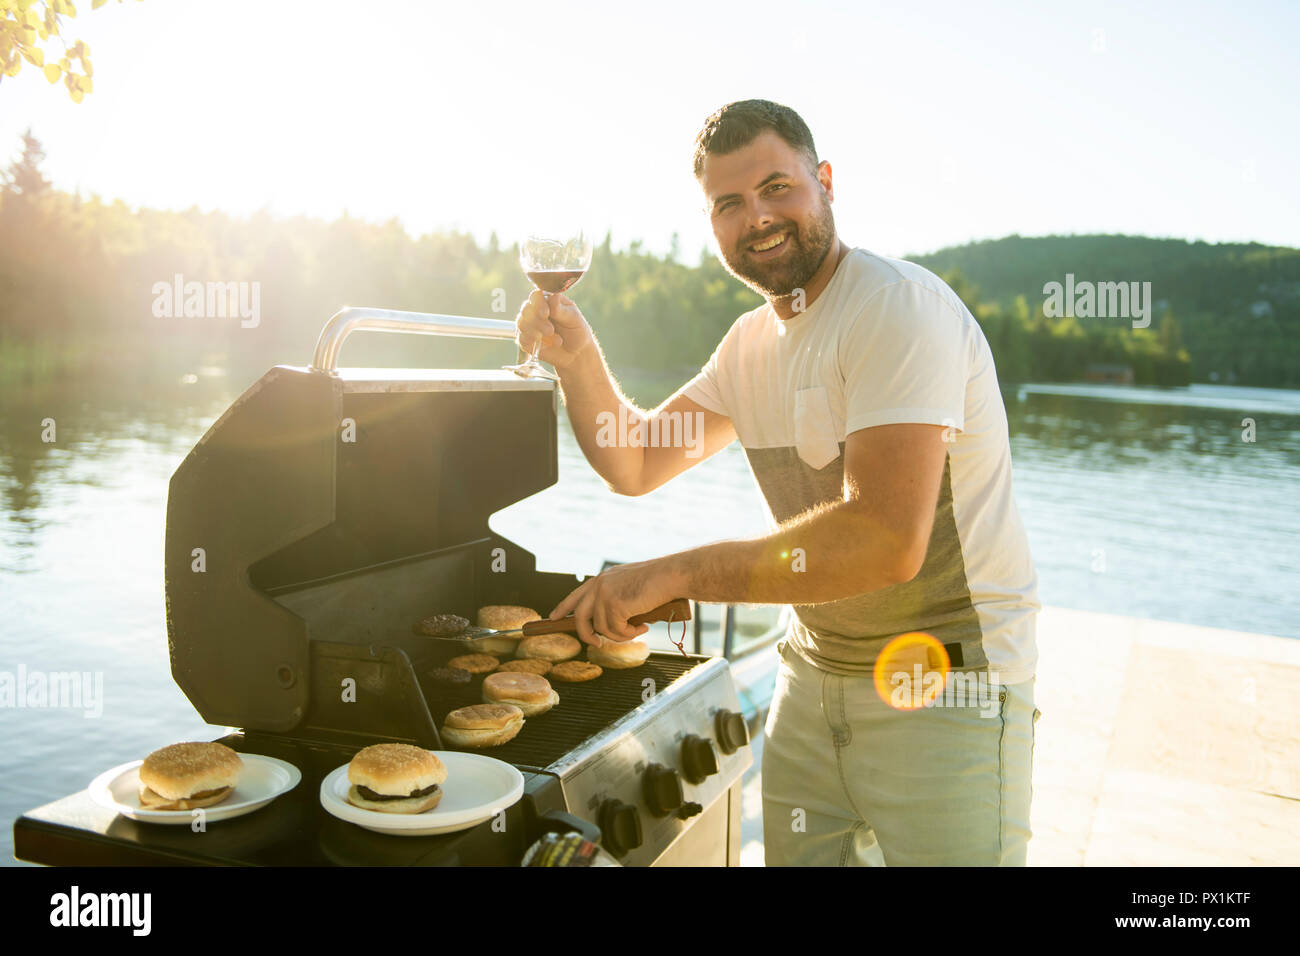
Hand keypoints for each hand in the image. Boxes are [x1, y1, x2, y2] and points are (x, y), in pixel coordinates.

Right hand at [515, 289, 592, 369]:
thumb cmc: (576, 331)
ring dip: (536, 332)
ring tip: (555, 339)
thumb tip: (553, 297)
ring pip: (522, 324)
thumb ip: (562, 310)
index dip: (538, 303)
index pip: (535, 296)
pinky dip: (534, 343)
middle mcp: (535, 311)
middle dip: (537, 321)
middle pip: (526, 310)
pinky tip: (546, 346)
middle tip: (550, 330)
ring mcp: (529, 325)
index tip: (546, 313)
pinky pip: (522, 339)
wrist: (577, 353)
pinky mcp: (526, 340)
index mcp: (548, 301)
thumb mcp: (574, 319)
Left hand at [547, 558, 683, 646]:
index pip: (576, 596)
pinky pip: (616, 631)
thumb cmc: (658, 581)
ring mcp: (605, 595)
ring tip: (638, 628)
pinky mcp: (614, 605)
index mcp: (602, 579)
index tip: (553, 617)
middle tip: (597, 644)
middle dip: (587, 635)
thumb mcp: (630, 587)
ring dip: (621, 635)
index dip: (563, 608)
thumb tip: (610, 625)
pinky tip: (643, 626)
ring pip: (603, 629)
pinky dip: (630, 633)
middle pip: (581, 618)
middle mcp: (599, 585)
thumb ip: (616, 599)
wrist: (671, 575)